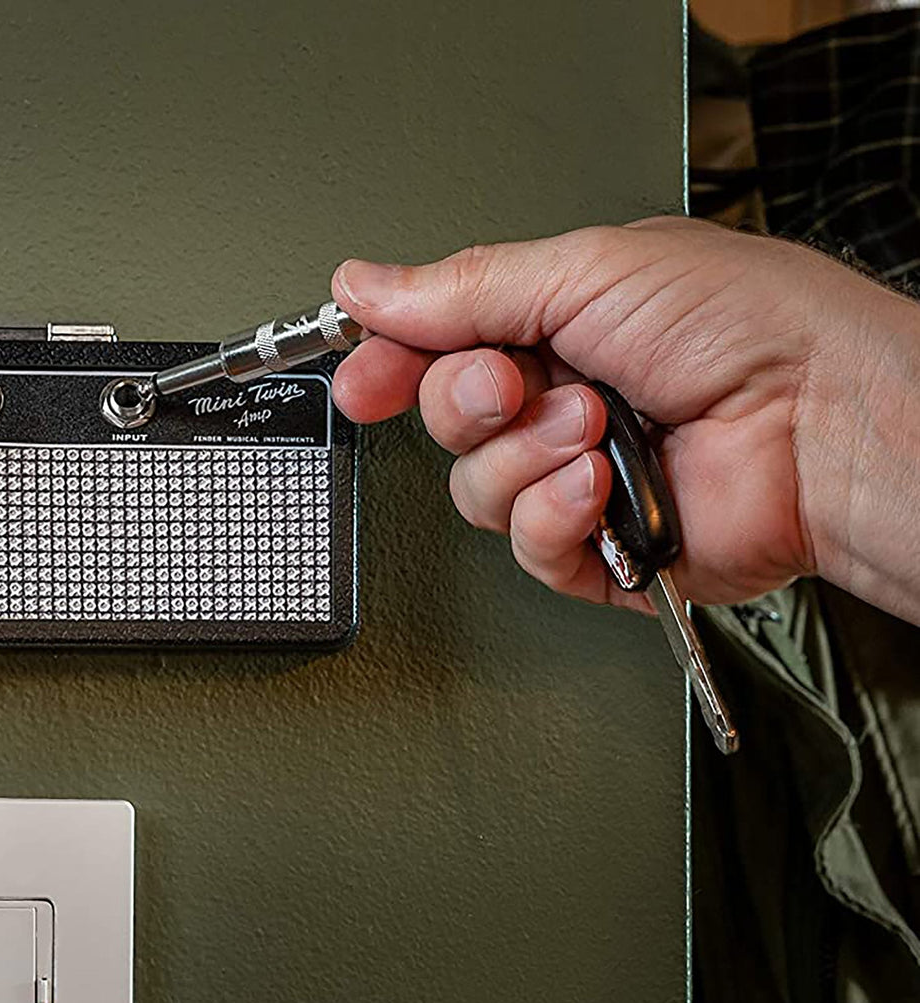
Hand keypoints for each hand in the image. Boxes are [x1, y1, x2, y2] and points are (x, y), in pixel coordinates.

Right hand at [331, 216, 919, 624]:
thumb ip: (464, 288)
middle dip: (469, 401)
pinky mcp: (596, 548)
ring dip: (525, 456)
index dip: (390, 362)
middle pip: (447, 418)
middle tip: (516, 383)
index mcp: (558, 323)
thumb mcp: (587, 271)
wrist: (821, 421)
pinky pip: (524, 546)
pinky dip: (553, 514)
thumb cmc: (747, 326)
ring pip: (475, 489)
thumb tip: (367, 284)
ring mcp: (576, 477)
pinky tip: (598, 486)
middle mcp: (561, 401)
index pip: (439, 347)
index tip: (363, 374)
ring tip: (592, 428)